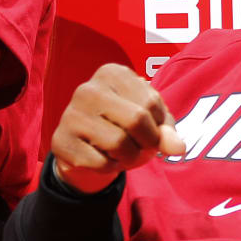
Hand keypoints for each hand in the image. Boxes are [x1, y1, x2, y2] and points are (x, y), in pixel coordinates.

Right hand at [49, 63, 186, 193]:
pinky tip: (103, 158)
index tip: (149, 127)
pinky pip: (101, 163)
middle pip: (136, 120)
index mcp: (111, 73)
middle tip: (140, 146)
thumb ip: (167, 131)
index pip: (151, 102)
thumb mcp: (151, 122)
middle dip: (147, 142)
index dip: (159, 124)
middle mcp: (88, 89)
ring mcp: (71, 115)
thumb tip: (179, 148)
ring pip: (119, 144)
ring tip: (122, 152)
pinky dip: (111, 168)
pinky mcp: (62, 141)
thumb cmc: (124, 128)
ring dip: (130, 157)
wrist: (86, 150)